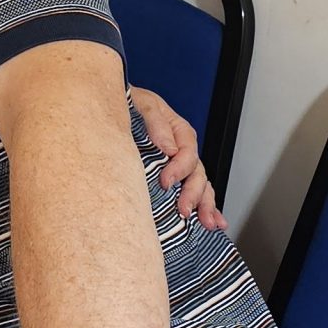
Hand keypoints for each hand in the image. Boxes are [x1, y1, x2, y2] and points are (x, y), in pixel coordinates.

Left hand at [128, 86, 223, 230]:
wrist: (112, 112)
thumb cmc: (129, 106)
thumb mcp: (141, 104)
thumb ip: (156, 122)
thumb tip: (169, 147)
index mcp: (179, 131)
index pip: (187, 152)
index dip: (179, 168)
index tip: (166, 182)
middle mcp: (183, 149)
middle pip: (197, 173)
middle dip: (194, 194)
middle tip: (184, 210)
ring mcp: (180, 165)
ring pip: (201, 186)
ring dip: (206, 205)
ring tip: (208, 223)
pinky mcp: (174, 177)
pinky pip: (196, 192)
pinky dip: (208, 207)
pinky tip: (215, 222)